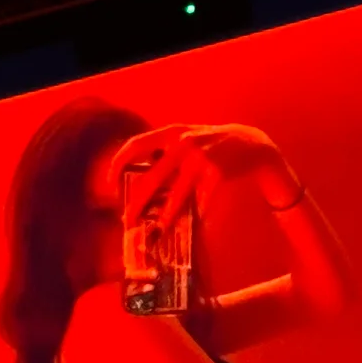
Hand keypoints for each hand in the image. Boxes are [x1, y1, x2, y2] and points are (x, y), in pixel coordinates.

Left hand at [107, 124, 299, 232]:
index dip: (118, 164)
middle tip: (128, 220)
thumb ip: (165, 153)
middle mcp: (183, 142)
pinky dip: (197, 216)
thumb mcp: (187, 138)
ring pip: (176, 195)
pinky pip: (202, 202)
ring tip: (159, 229)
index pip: (135, 145)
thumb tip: (139, 184)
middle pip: (152, 177)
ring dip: (166, 216)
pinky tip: (194, 226)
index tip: (110, 185)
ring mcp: (201, 158)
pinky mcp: (217, 173)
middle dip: (137, 202)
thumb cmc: (212, 146)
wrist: (251, 143)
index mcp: (171, 132)